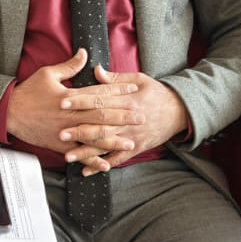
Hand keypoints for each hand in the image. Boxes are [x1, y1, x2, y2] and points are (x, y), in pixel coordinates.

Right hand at [6, 48, 137, 153]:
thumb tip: (85, 53)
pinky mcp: (59, 145)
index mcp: (70, 96)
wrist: (9, 113)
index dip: (118, 90)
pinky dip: (92, 160)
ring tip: (131, 142)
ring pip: (94, 137)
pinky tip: (106, 165)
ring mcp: (66, 131)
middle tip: (141, 116)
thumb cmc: (28, 92)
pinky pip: (79, 153)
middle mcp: (70, 114)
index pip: (99, 92)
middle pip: (102, 115)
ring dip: (113, 140)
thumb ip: (69, 65)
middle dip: (123, 116)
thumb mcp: (47, 74)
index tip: (134, 89)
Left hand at [57, 64, 187, 173]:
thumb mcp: (139, 79)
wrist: (180, 111)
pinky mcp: (136, 148)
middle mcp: (128, 120)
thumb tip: (96, 71)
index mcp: (127, 100)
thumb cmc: (157, 93)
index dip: (80, 101)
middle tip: (60, 133)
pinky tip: (86, 170)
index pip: (100, 100)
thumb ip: (116, 79)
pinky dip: (101, 165)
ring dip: (86, 152)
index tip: (62, 101)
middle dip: (79, 130)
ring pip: (106, 145)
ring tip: (67, 156)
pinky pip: (117, 159)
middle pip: (101, 126)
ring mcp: (132, 136)